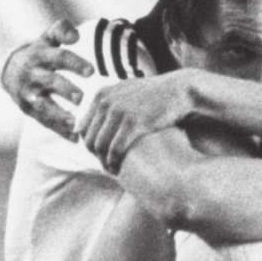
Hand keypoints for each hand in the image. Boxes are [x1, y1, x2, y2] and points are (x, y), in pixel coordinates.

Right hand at [1, 19, 90, 140]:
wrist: (11, 70)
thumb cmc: (41, 53)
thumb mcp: (48, 38)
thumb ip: (61, 31)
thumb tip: (75, 35)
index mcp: (39, 55)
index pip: (58, 57)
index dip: (74, 63)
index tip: (91, 71)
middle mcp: (32, 75)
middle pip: (49, 82)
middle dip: (65, 90)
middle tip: (82, 98)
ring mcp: (28, 94)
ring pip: (43, 105)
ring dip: (59, 114)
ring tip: (76, 122)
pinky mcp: (29, 110)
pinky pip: (44, 122)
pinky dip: (59, 130)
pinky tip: (75, 138)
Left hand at [79, 70, 195, 172]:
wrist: (179, 90)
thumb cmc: (155, 94)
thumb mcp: (127, 90)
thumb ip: (107, 101)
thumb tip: (86, 120)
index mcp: (102, 94)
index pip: (82, 127)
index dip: (88, 144)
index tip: (98, 154)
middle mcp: (107, 102)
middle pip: (89, 138)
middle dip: (94, 156)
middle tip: (104, 166)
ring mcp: (120, 112)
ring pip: (100, 146)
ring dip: (103, 162)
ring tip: (110, 170)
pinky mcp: (135, 124)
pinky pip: (116, 149)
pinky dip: (114, 162)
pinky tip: (118, 170)